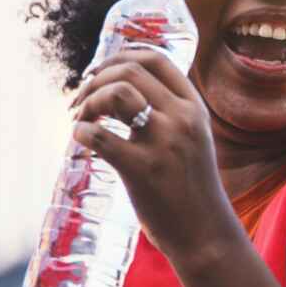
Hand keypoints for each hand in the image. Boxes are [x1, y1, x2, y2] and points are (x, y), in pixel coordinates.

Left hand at [71, 49, 232, 259]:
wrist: (205, 231)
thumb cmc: (193, 184)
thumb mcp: (194, 137)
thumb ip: (172, 111)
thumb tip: (129, 88)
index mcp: (194, 107)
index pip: (157, 59)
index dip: (122, 55)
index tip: (100, 69)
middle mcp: (182, 117)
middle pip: (130, 70)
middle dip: (96, 77)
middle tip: (80, 97)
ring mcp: (164, 142)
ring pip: (117, 92)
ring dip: (89, 100)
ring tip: (81, 118)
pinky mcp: (142, 169)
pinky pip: (100, 135)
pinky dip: (81, 131)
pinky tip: (82, 138)